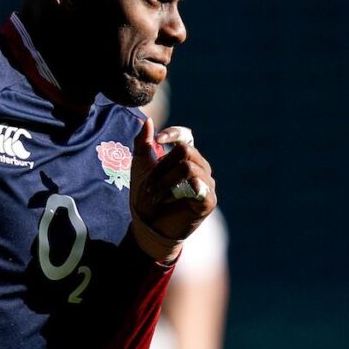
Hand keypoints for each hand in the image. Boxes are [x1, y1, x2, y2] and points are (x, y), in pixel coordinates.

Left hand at [130, 119, 216, 262]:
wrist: (149, 227)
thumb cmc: (146, 197)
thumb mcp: (140, 168)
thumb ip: (143, 144)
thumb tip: (148, 121)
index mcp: (185, 158)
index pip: (186, 136)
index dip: (174, 134)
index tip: (157, 141)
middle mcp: (200, 167)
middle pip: (185, 151)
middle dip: (162, 167)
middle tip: (149, 185)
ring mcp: (206, 184)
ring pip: (188, 168)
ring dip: (165, 182)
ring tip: (155, 196)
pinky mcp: (208, 201)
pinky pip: (202, 187)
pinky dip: (187, 188)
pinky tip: (177, 194)